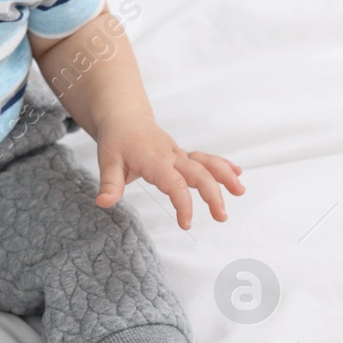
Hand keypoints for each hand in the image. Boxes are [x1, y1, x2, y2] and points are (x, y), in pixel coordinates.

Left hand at [92, 111, 244, 229]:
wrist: (124, 118)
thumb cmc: (116, 141)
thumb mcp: (108, 161)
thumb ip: (109, 184)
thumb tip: (102, 204)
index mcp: (154, 160)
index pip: (174, 183)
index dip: (183, 203)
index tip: (186, 224)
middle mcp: (171, 155)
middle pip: (198, 173)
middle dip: (213, 194)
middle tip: (222, 217)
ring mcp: (179, 154)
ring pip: (206, 163)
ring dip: (224, 176)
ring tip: (240, 191)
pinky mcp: (182, 155)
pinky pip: (205, 159)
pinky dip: (222, 165)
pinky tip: (237, 173)